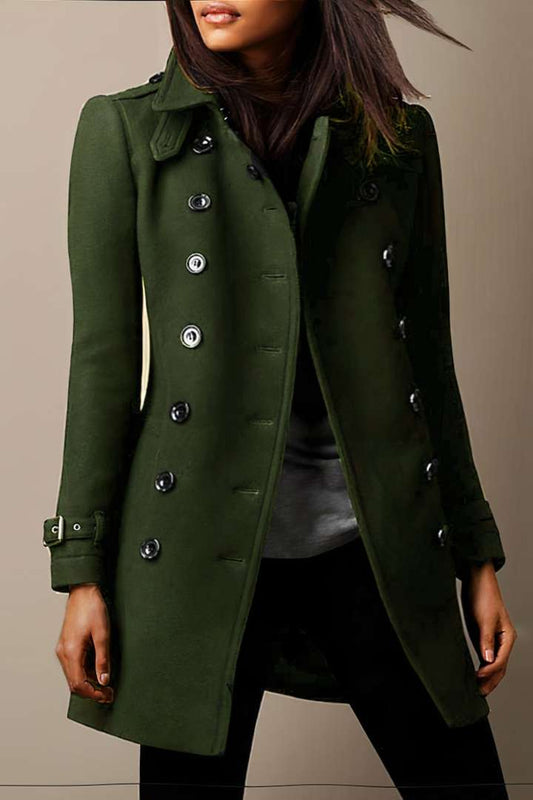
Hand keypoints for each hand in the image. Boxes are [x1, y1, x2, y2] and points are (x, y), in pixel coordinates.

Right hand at [55, 583, 113, 703]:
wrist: (83, 591)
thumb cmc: (93, 608)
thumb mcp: (103, 634)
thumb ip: (103, 659)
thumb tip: (104, 680)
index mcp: (71, 652)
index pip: (79, 684)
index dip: (93, 693)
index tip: (107, 695)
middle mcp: (63, 653)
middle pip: (74, 682)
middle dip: (92, 691)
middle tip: (109, 693)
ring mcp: (63, 649)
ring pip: (73, 675)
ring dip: (88, 682)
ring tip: (106, 683)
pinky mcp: (66, 644)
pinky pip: (74, 665)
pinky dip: (85, 672)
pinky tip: (97, 670)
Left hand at [460, 562, 516, 696]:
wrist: (476, 581)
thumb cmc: (483, 596)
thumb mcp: (484, 618)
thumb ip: (486, 640)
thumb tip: (488, 660)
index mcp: (508, 637)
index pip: (500, 661)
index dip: (489, 672)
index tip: (477, 678)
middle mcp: (503, 642)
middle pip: (499, 667)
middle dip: (490, 681)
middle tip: (479, 694)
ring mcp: (493, 641)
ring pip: (492, 665)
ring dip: (486, 678)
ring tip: (476, 690)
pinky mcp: (483, 638)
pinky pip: (485, 658)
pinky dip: (481, 668)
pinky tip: (474, 675)